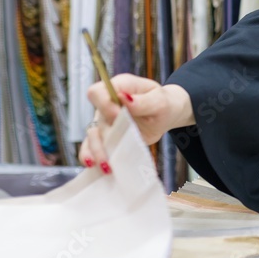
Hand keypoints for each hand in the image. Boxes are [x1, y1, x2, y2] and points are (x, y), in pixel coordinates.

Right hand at [78, 75, 193, 170]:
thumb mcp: (160, 101)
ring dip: (96, 153)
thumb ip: (143, 101)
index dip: (104, 105)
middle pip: (93, 120)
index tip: (119, 116)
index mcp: (118, 88)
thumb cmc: (164, 102)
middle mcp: (107, 105)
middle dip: (98, 139)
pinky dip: (96, 158)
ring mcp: (106, 122)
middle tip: (110, 152)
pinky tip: (102, 169)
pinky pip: (95, 148)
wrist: (167, 114)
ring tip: (106, 167)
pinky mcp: (108, 137)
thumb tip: (123, 97)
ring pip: (92, 138)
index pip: (97, 92)